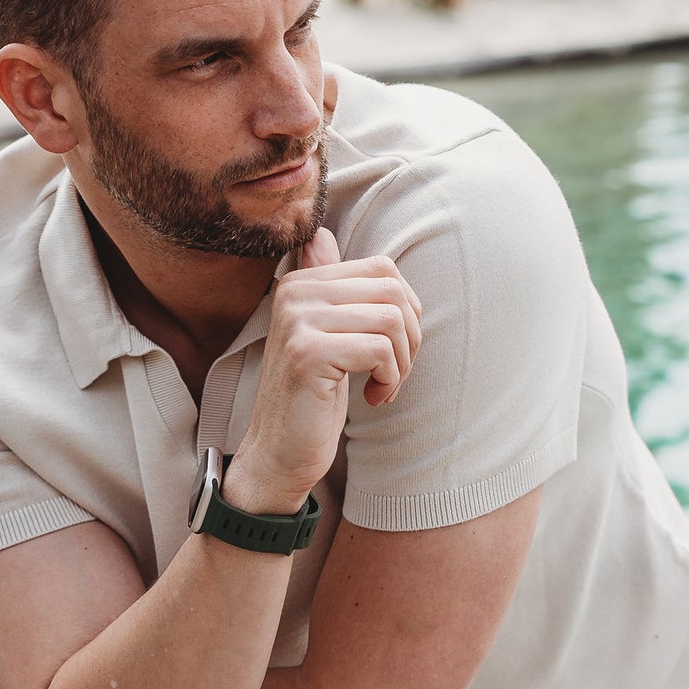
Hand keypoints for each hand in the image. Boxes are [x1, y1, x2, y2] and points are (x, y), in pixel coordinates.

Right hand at [232, 229, 421, 507]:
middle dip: (409, 336)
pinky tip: (374, 398)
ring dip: (402, 362)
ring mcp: (298, 321)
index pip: (383, 268)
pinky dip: (390, 378)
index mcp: (300, 282)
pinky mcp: (307, 354)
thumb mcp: (326, 335)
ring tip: (383, 387)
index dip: (405, 311)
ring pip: (392, 319)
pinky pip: (380, 349)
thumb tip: (320, 235)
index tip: (389, 351)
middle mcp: (294, 292)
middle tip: (393, 373)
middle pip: (393, 290)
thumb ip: (330, 287)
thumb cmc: (313, 397)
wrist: (279, 453)